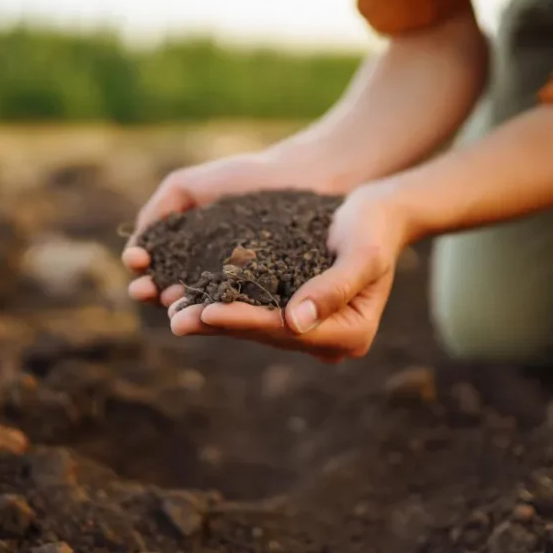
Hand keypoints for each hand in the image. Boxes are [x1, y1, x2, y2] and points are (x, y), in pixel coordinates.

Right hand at [122, 148, 338, 306]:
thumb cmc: (245, 178)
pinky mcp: (269, 297)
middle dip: (155, 292)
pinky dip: (225, 309)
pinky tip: (210, 305)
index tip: (136, 262)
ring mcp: (240, 290)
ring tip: (171, 303)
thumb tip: (136, 246)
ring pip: (205, 305)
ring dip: (183, 307)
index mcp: (189, 254)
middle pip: (174, 292)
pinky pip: (244, 306)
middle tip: (144, 289)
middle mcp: (211, 277)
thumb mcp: (189, 186)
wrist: (302, 175)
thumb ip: (159, 209)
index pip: (157, 269)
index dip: (143, 269)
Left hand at [168, 181, 409, 362]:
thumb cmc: (375, 227)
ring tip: (172, 311)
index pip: (286, 330)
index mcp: (351, 334)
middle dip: (218, 324)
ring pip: (254, 326)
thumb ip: (333, 287)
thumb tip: (295, 322)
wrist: (379, 213)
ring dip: (213, 318)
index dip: (245, 321)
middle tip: (175, 319)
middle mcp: (329, 340)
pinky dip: (223, 302)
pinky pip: (254, 310)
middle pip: (265, 334)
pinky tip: (190, 296)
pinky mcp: (294, 311)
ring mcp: (311, 328)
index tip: (207, 311)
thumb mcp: (361, 252)